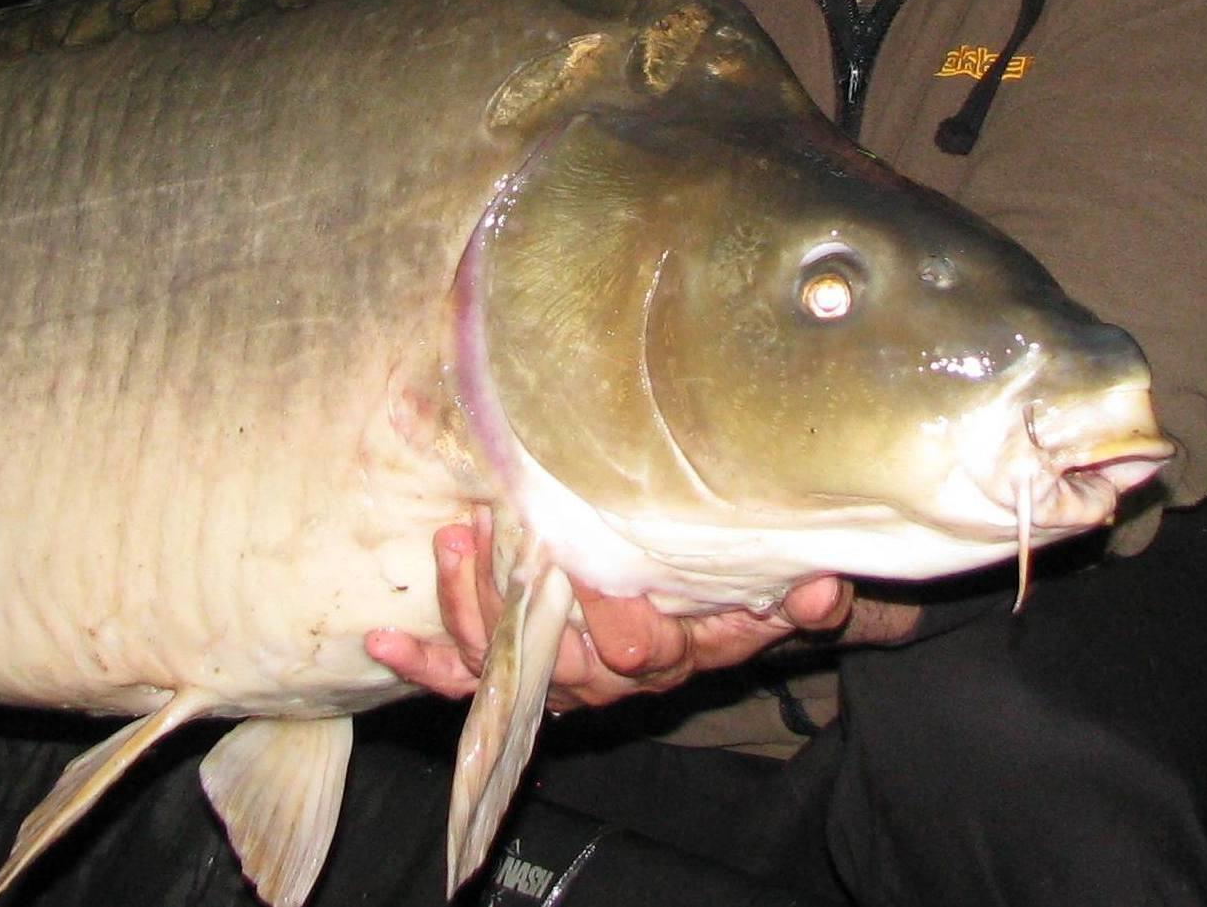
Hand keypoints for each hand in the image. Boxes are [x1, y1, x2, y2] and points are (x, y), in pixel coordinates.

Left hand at [365, 511, 859, 712]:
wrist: (723, 617)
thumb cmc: (741, 587)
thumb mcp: (776, 587)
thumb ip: (800, 592)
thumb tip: (823, 587)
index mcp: (672, 649)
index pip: (639, 644)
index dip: (610, 610)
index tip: (585, 559)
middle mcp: (611, 675)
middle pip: (552, 652)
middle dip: (513, 590)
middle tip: (489, 524)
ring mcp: (560, 677)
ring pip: (502, 659)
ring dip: (467, 600)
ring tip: (453, 535)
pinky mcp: (520, 675)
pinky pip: (466, 681)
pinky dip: (423, 664)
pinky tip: (383, 641)